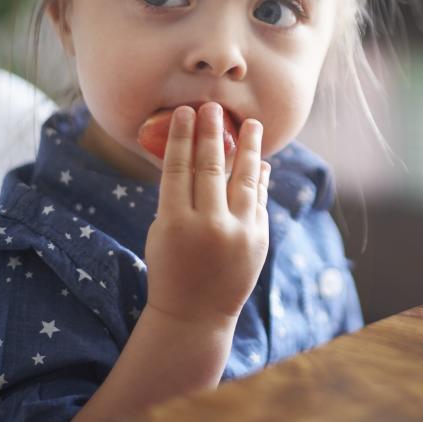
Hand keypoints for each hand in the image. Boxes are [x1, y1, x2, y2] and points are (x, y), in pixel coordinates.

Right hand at [143, 103, 270, 329]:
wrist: (195, 314)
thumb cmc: (170, 267)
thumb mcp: (163, 232)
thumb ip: (179, 197)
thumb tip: (198, 156)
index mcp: (174, 223)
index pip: (178, 169)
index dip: (183, 137)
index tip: (186, 112)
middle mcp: (208, 226)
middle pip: (211, 168)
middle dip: (212, 133)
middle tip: (214, 107)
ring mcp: (238, 233)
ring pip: (245, 180)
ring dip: (249, 148)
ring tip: (252, 124)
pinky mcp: (258, 239)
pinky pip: (259, 200)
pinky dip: (260, 180)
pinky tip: (260, 162)